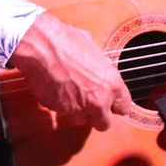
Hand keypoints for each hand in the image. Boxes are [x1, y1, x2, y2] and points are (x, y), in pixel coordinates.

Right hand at [10, 12, 132, 130]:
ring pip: (81, 120)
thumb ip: (97, 64)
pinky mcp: (60, 110)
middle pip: (104, 123)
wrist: (42, 48)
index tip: (111, 104)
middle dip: (96, 115)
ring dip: (76, 111)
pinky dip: (58, 104)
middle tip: (89, 103)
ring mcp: (79, 108)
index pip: (124, 107)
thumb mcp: (91, 48)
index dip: (115, 105)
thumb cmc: (66, 41)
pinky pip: (61, 112)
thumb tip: (95, 64)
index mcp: (112, 84)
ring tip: (68, 93)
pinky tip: (54, 89)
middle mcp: (99, 100)